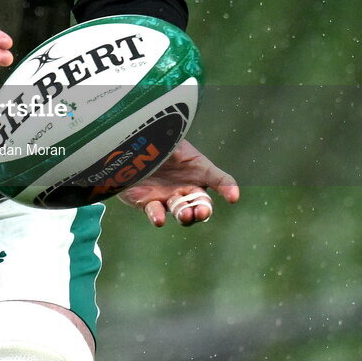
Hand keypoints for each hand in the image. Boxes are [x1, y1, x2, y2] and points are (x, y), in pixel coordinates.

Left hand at [117, 139, 239, 226]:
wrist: (128, 144)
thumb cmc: (157, 141)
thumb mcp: (177, 141)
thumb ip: (187, 148)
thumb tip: (211, 162)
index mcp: (197, 172)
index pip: (218, 182)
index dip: (227, 188)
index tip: (233, 197)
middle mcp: (185, 188)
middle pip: (200, 204)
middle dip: (203, 210)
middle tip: (202, 211)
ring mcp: (167, 197)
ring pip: (181, 212)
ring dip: (185, 215)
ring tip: (186, 214)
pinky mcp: (148, 203)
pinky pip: (155, 212)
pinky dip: (158, 217)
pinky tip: (160, 219)